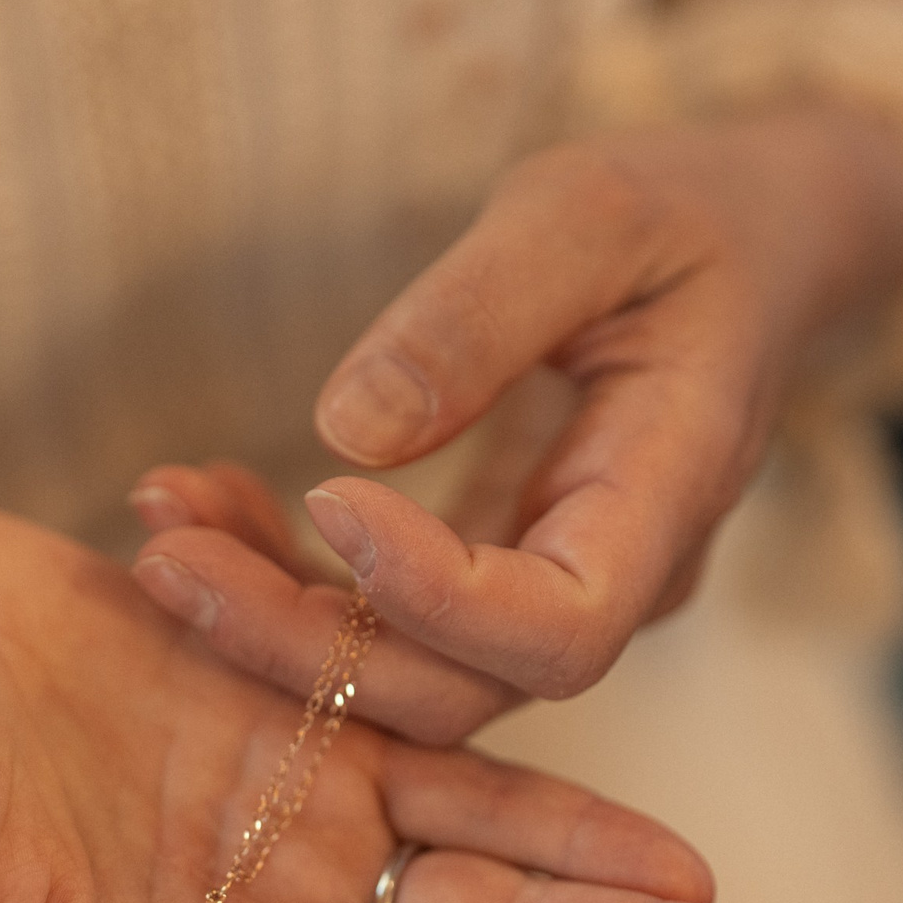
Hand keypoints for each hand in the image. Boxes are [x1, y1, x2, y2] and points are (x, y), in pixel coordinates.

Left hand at [130, 104, 902, 743]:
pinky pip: (381, 628)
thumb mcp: (588, 213)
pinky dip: (283, 582)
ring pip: (403, 678)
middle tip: (167, 559)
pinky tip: (203, 507)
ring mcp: (551, 596)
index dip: (435, 599)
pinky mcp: (488, 586)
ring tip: (160, 524)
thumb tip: (348, 429)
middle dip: (301, 643)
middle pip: (455, 689)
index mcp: (667, 497)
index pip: (559, 630)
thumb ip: (478, 313)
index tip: (330, 496)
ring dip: (269, 620)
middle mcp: (615, 583)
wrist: (743, 247)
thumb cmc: (678, 214)